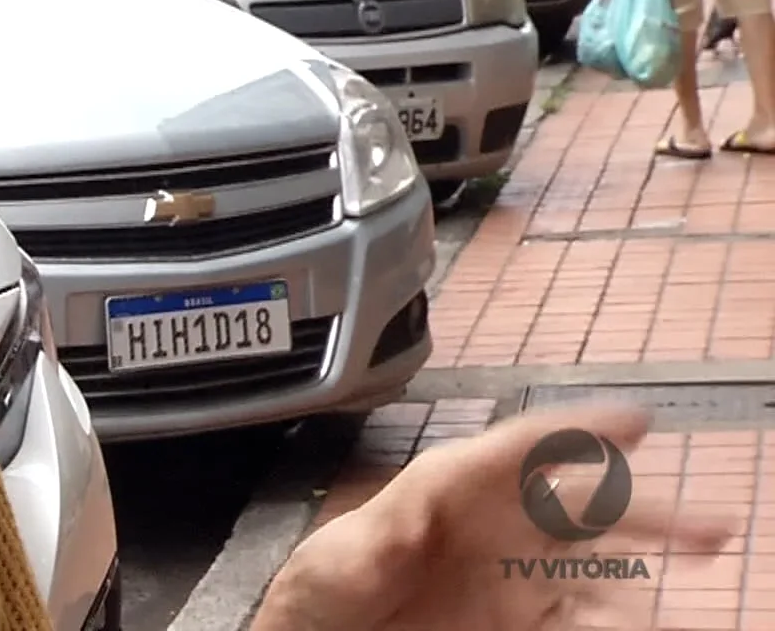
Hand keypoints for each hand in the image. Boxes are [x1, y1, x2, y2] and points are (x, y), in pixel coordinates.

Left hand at [252, 406, 736, 630]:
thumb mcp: (337, 561)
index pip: (521, 448)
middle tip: (709, 530)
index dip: (578, 431)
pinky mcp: (515, 618)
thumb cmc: (323, 588)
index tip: (634, 423)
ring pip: (596, 568)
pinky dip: (614, 621)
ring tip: (677, 596)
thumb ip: (376, 540)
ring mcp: (511, 574)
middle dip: (645, 513)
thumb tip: (406, 525)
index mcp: (450, 487)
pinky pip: (578, 616)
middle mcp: (494, 524)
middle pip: (581, 508)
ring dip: (645, 577)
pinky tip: (640, 627)